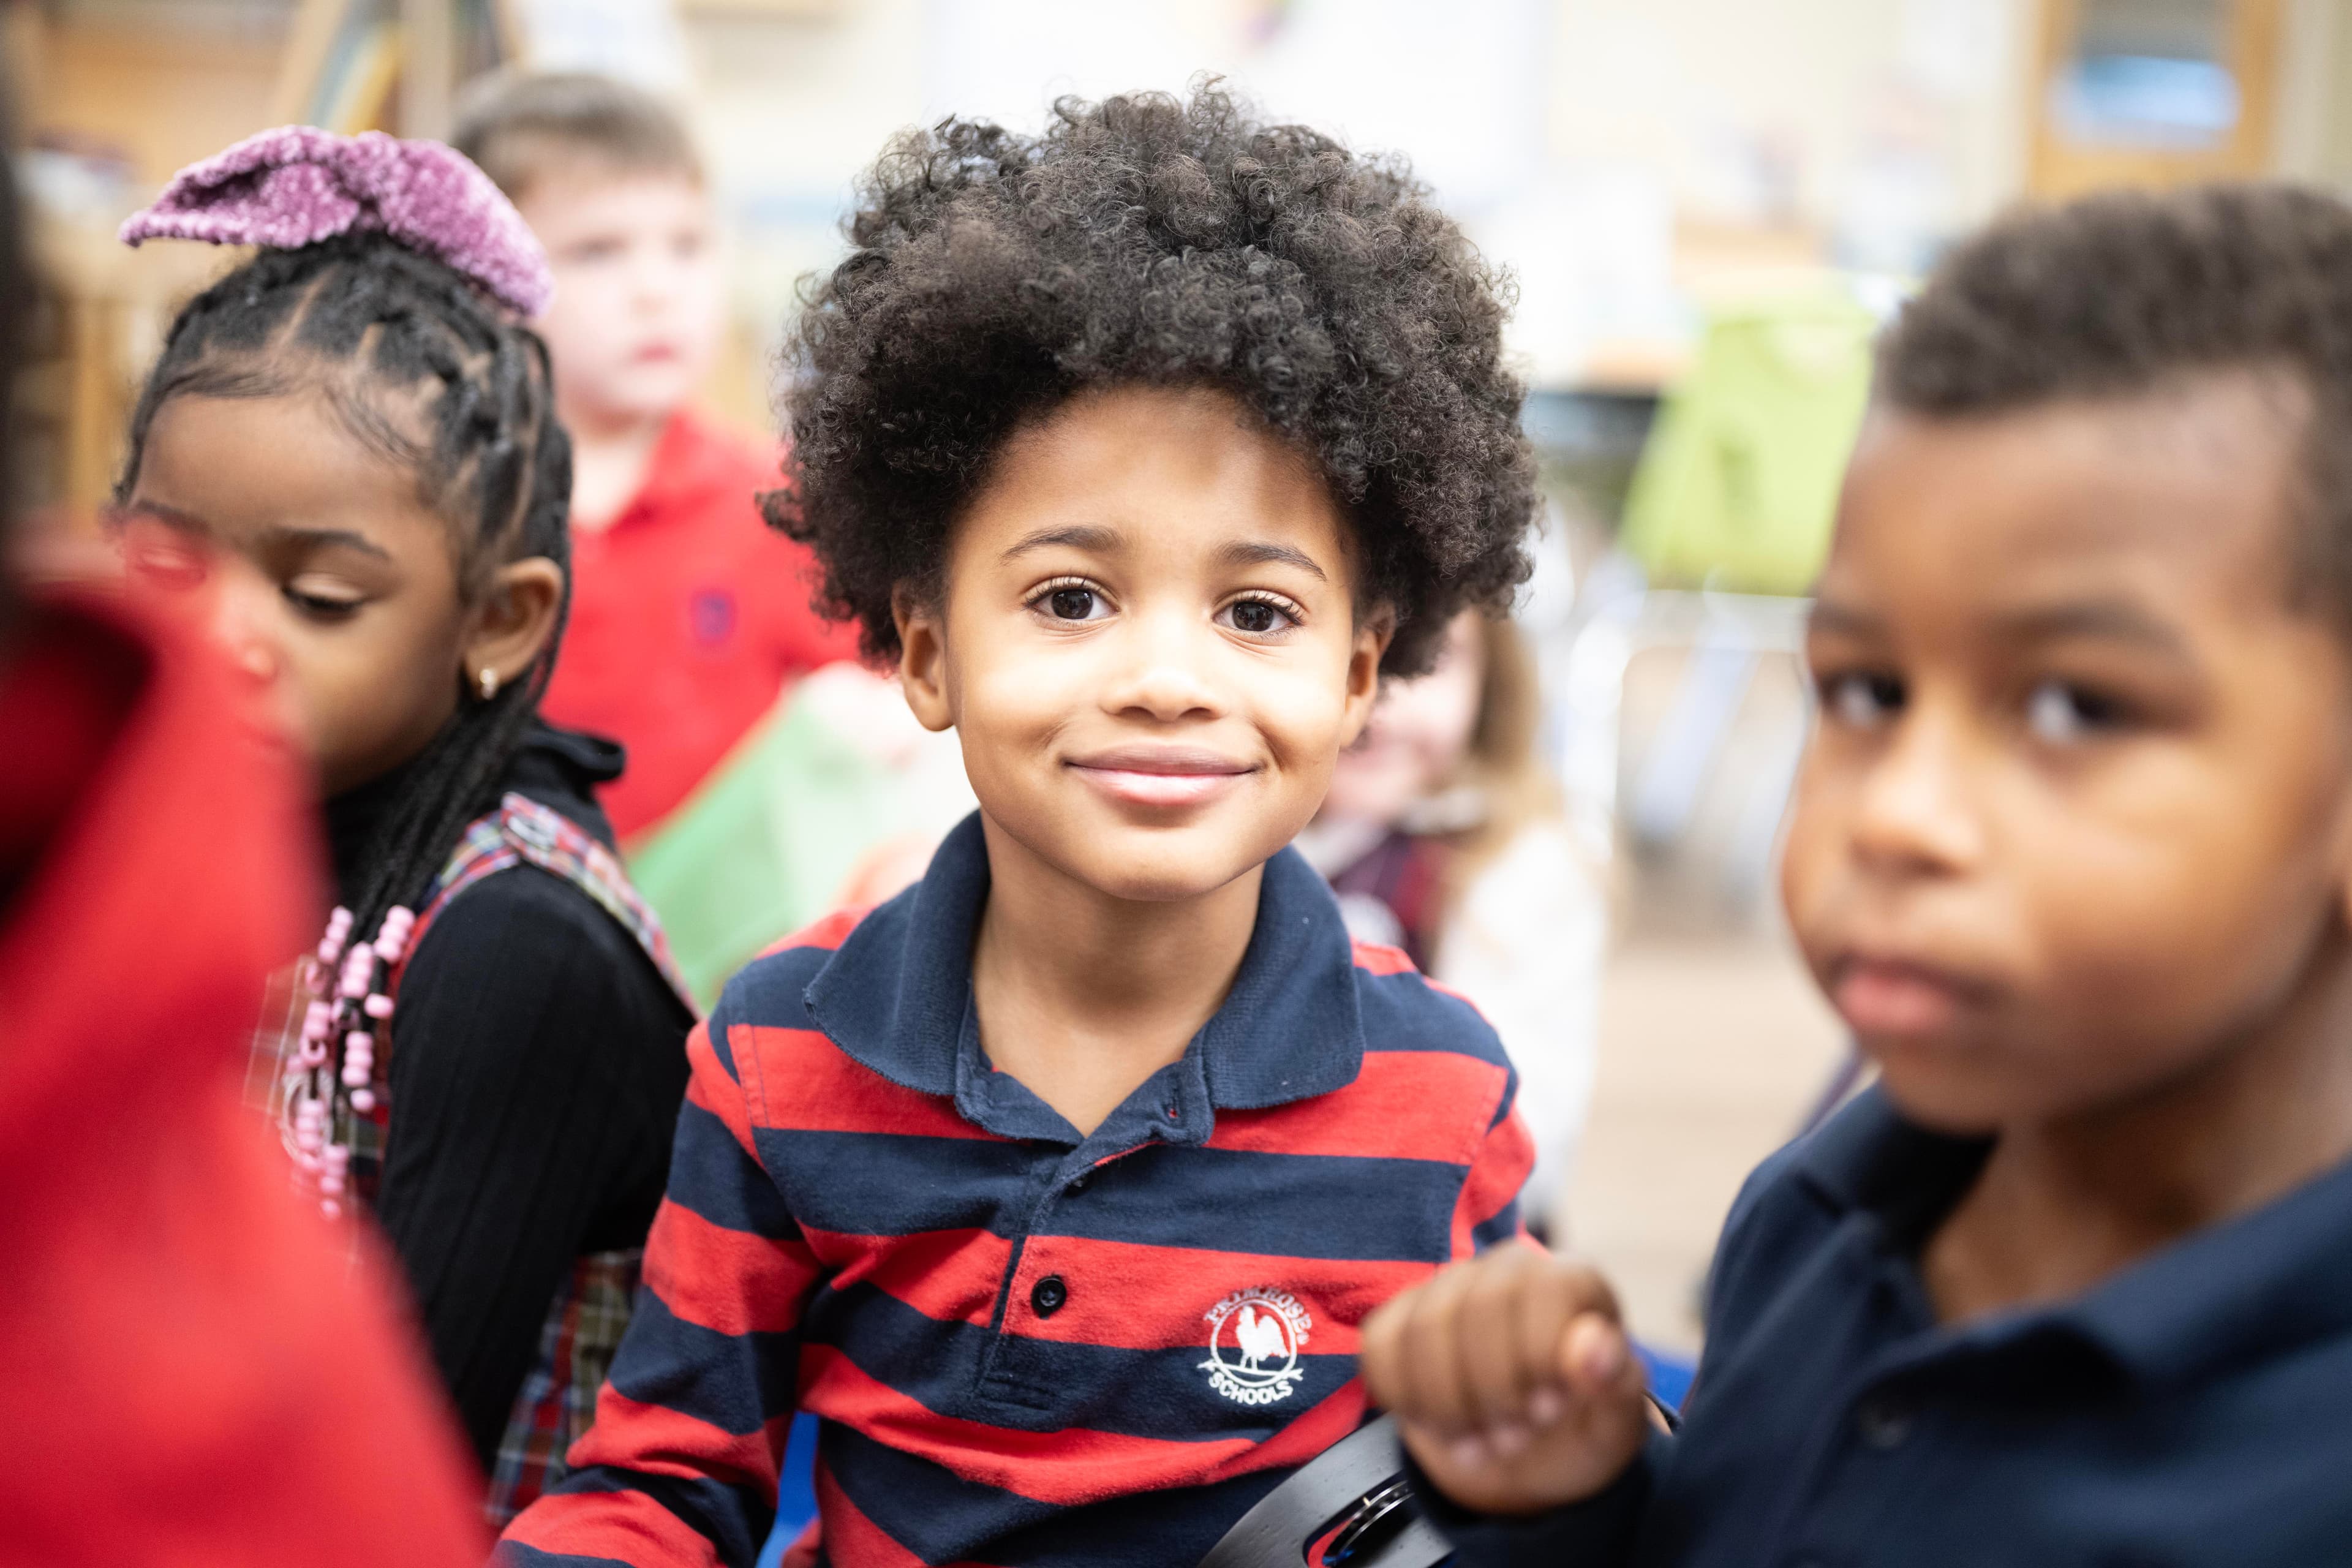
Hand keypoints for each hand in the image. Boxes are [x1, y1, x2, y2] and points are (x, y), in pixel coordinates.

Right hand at [1359, 1242, 1649, 1516]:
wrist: (1534, 1458)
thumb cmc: (1582, 1432)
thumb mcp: (1616, 1422)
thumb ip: (1613, 1380)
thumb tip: (1592, 1347)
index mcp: (1571, 1282)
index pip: (1542, 1290)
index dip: (1537, 1355)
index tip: (1546, 1411)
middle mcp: (1509, 1269)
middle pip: (1476, 1307)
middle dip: (1489, 1390)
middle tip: (1511, 1440)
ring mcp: (1450, 1289)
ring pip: (1421, 1329)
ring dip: (1446, 1405)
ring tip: (1478, 1446)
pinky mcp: (1403, 1319)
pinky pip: (1379, 1345)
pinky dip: (1402, 1398)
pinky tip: (1439, 1425)